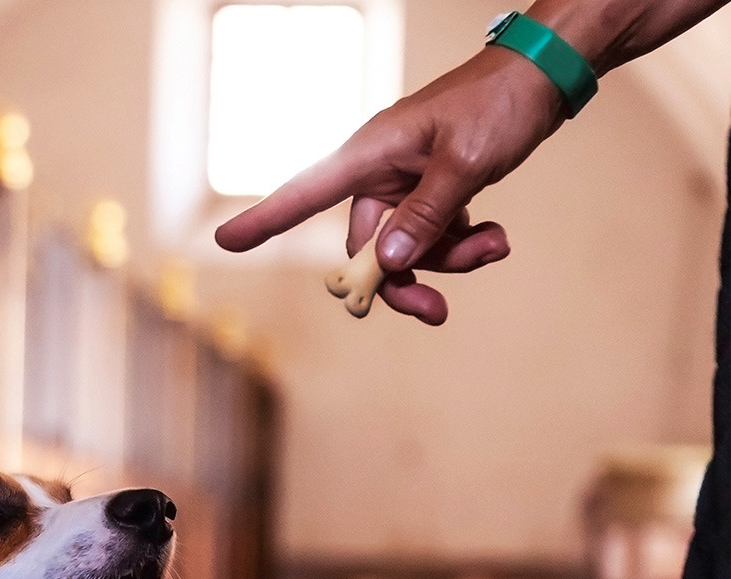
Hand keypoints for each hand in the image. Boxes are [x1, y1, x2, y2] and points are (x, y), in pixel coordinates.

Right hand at [215, 46, 565, 323]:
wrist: (545, 75)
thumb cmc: (501, 103)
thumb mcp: (466, 161)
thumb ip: (425, 215)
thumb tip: (386, 262)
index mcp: (371, 154)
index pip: (305, 194)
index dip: (264, 220)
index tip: (224, 241)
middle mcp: (379, 173)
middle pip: (365, 250)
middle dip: (403, 280)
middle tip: (437, 311)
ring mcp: (404, 185)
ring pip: (405, 250)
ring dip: (448, 260)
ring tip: (495, 244)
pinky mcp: (429, 192)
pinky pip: (429, 238)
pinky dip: (460, 245)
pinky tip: (493, 234)